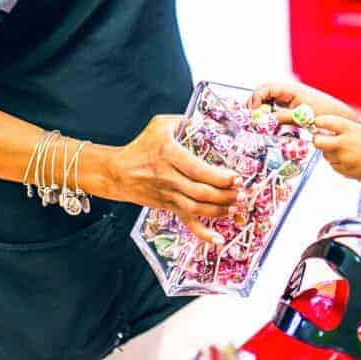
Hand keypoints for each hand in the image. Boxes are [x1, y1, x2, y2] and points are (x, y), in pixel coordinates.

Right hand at [108, 115, 240, 242]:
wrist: (118, 172)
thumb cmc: (141, 147)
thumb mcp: (160, 125)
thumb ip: (184, 121)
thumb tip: (207, 121)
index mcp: (169, 155)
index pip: (198, 170)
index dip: (219, 177)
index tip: (236, 177)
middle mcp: (169, 177)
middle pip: (202, 192)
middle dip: (225, 195)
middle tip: (242, 193)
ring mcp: (169, 195)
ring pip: (198, 209)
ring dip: (220, 211)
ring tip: (236, 207)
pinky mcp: (168, 206)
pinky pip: (187, 222)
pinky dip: (203, 233)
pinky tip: (218, 239)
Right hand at [249, 81, 356, 123]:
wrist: (340, 116)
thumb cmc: (324, 113)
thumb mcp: (302, 116)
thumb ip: (283, 117)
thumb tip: (265, 120)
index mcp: (290, 89)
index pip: (265, 89)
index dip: (255, 99)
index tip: (252, 114)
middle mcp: (288, 90)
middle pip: (264, 91)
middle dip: (254, 103)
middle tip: (249, 117)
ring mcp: (290, 97)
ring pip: (268, 98)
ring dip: (260, 107)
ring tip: (256, 120)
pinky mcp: (293, 104)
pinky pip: (276, 105)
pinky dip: (269, 111)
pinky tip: (268, 122)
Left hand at [312, 115, 360, 181]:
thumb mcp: (358, 129)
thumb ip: (340, 127)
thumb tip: (319, 124)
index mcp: (349, 128)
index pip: (325, 122)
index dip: (317, 122)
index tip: (317, 123)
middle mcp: (344, 143)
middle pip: (317, 141)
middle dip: (316, 139)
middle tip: (319, 138)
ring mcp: (343, 157)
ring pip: (324, 154)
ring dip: (328, 151)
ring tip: (343, 150)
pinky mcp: (343, 169)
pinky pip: (332, 164)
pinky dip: (336, 161)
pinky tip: (348, 158)